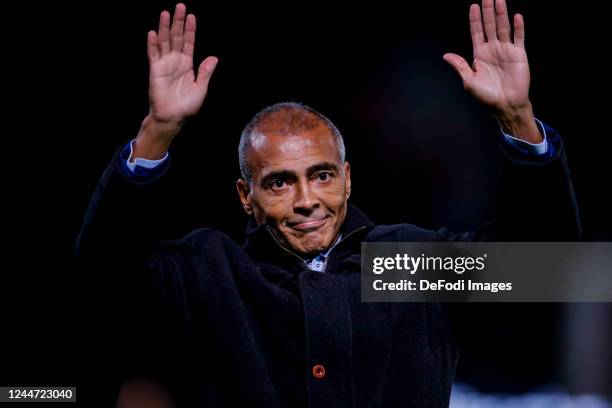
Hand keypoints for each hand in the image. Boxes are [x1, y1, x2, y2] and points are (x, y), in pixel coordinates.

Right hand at [134, 3, 217, 158]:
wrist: (173, 117)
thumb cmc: (187, 106)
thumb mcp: (201, 87)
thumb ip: (206, 72)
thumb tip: (214, 57)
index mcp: (187, 65)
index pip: (189, 43)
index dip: (190, 30)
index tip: (192, 17)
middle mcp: (175, 61)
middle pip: (177, 37)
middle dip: (178, 22)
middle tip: (180, 6)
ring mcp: (164, 64)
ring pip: (164, 42)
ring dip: (165, 28)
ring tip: (166, 13)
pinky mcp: (154, 70)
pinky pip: (153, 54)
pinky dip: (152, 44)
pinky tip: (153, 33)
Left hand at [444, 0, 527, 111]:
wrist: (505, 104)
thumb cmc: (486, 95)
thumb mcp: (469, 81)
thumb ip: (459, 66)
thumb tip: (446, 55)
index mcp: (479, 54)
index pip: (476, 32)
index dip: (475, 19)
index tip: (473, 6)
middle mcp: (493, 49)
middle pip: (489, 26)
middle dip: (488, 11)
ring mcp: (506, 50)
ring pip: (503, 28)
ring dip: (501, 14)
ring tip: (499, 1)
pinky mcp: (519, 54)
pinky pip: (518, 37)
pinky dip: (518, 27)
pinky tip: (515, 16)